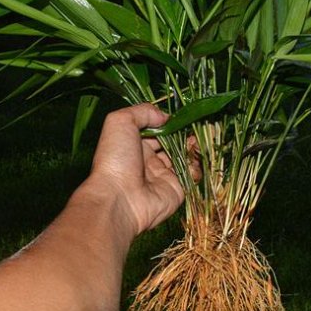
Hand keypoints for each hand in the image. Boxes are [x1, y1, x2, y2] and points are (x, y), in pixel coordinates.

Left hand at [86, 103, 198, 236]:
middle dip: (184, 134)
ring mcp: (163, 176)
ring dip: (193, 148)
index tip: (181, 116)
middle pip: (173, 143)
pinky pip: (191, 175)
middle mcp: (149, 160)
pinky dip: (196, 165)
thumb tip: (165, 117)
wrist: (120, 199)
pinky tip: (194, 157)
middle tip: (194, 126)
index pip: (156, 130)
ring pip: (184, 158)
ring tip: (196, 140)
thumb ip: (143, 112)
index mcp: (135, 145)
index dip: (169, 122)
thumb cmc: (115, 159)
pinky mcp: (177, 189)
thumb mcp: (120, 122)